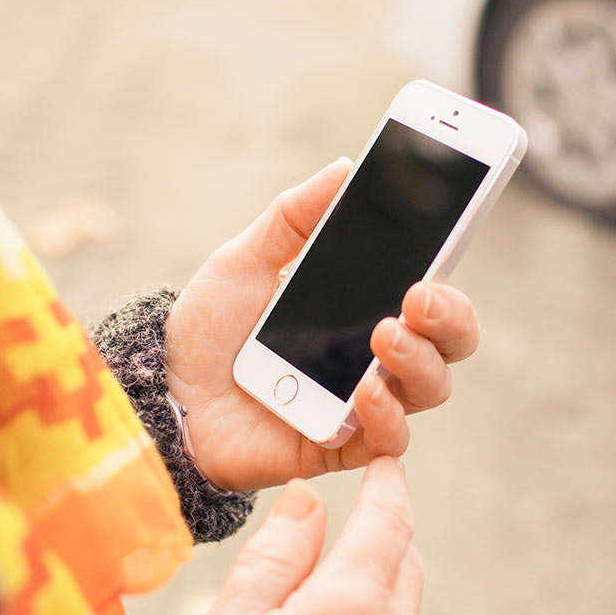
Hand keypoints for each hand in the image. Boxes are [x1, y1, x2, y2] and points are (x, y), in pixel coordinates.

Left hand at [166, 159, 481, 490]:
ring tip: (385, 336)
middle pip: (450, 343)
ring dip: (420, 361)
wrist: (163, 391)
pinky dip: (386, 416)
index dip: (451, 272)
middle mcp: (375, 358)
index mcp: (365, 309)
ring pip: (430, 389)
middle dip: (452, 318)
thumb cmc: (209, 328)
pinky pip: (386, 441)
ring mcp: (361, 404)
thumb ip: (293, 218)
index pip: (432, 294)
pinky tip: (366, 392)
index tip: (451, 241)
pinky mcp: (338, 446)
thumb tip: (345, 168)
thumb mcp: (244, 260)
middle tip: (419, 297)